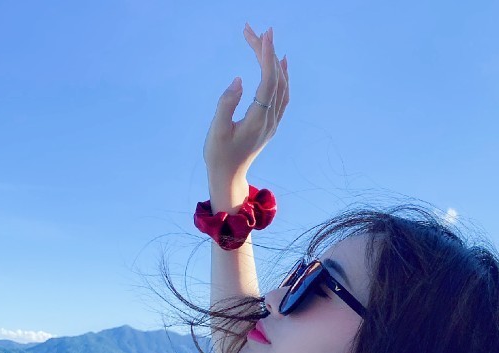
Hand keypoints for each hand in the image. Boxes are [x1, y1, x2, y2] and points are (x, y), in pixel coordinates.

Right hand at [203, 24, 289, 183]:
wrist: (228, 176)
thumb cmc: (218, 154)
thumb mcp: (216, 131)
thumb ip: (226, 104)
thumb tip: (239, 81)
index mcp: (258, 121)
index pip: (268, 82)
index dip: (267, 56)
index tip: (263, 34)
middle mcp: (270, 120)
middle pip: (275, 79)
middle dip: (266, 52)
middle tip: (253, 30)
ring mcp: (272, 123)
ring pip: (281, 86)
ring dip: (274, 62)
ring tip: (265, 40)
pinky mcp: (269, 124)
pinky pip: (282, 95)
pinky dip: (282, 76)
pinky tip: (280, 64)